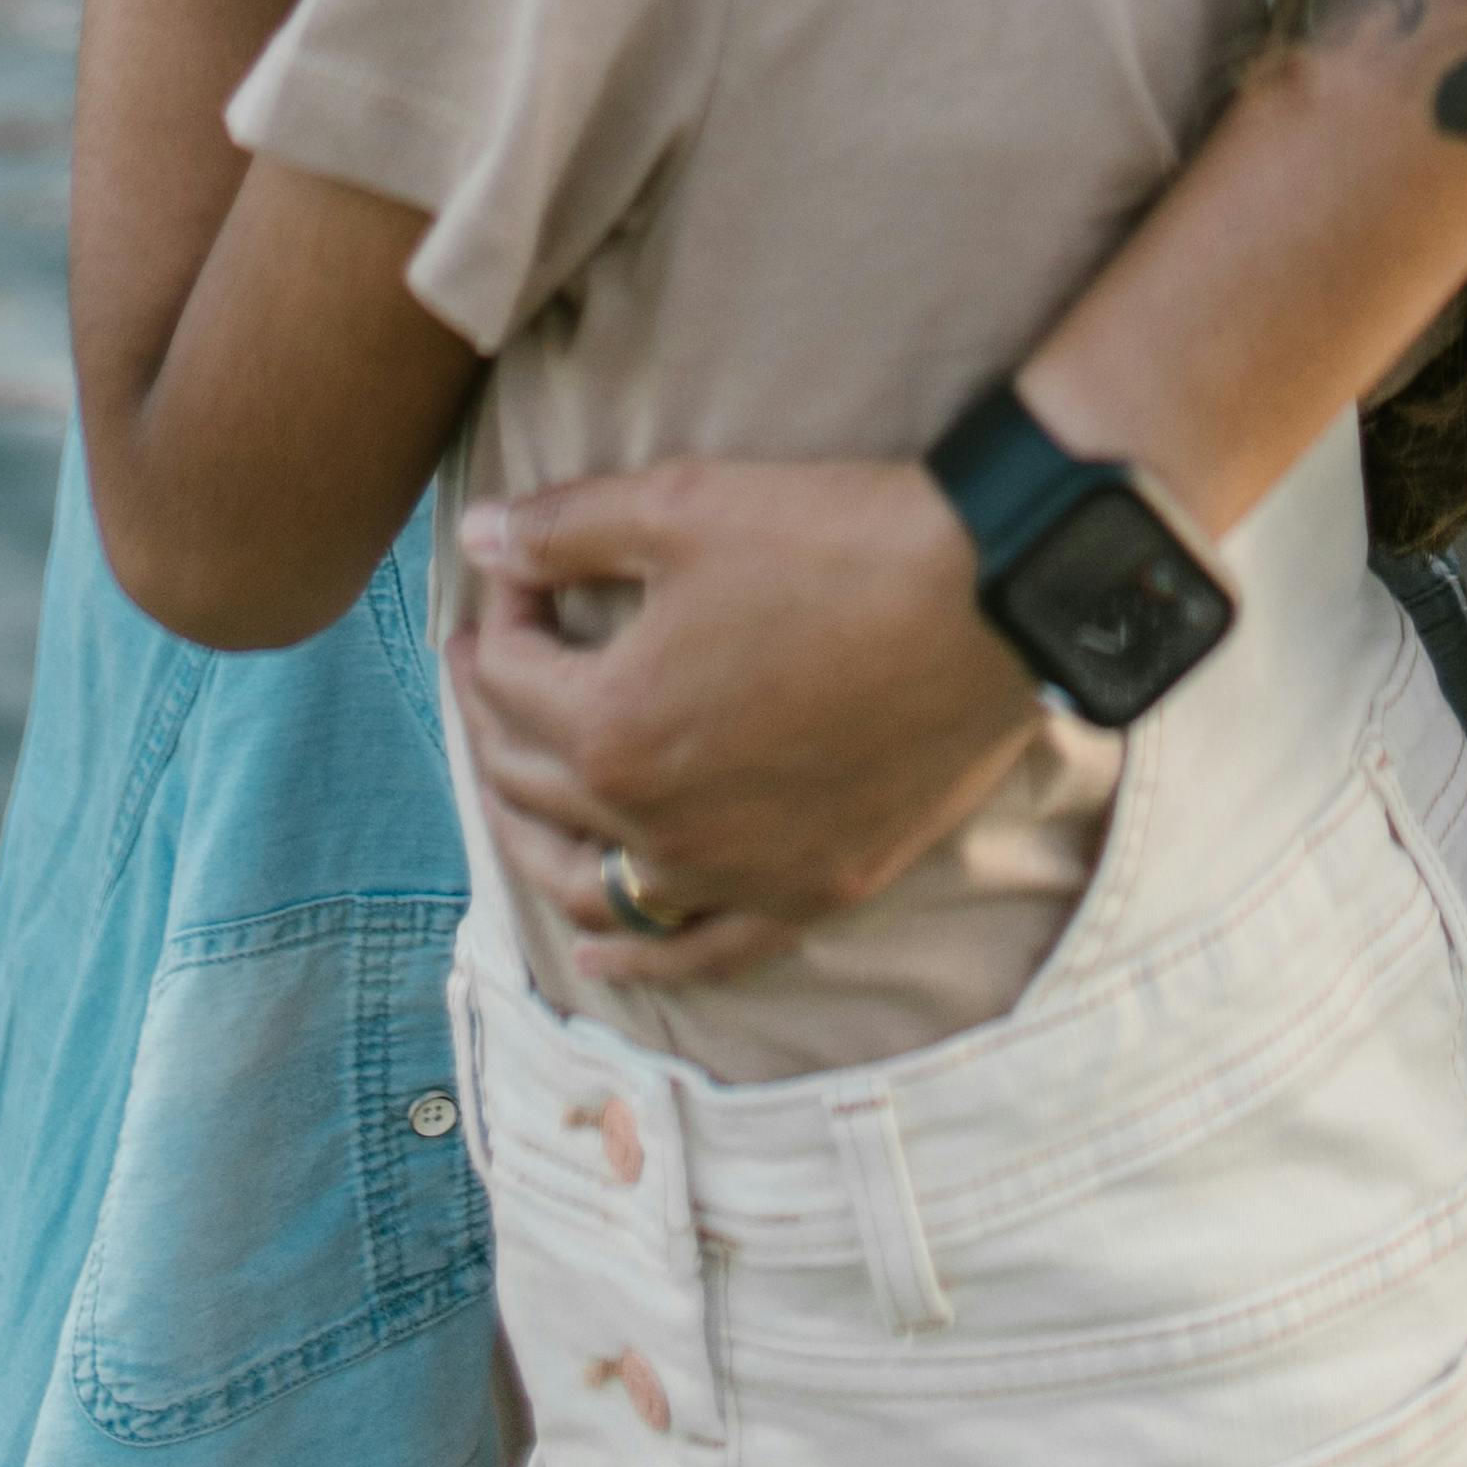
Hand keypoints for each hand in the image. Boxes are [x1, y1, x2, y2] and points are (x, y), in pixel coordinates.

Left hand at [444, 453, 1034, 968]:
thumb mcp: (683, 507)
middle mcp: (656, 825)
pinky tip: (599, 955)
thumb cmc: (833, 543)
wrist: (988, 599)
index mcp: (612, 728)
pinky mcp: (804, 894)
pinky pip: (698, 952)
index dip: (505, 615)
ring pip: (592, 886)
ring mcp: (731, 874)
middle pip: (534, 780)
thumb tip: (478, 535)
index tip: (524, 571)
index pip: (513, 678)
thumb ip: (564, 529)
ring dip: (534, 838)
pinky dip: (638, 959)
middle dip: (497, 714)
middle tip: (491, 662)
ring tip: (511, 791)